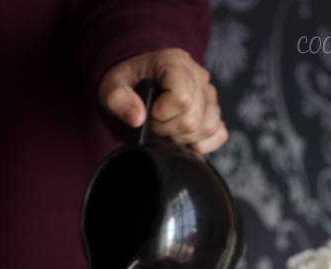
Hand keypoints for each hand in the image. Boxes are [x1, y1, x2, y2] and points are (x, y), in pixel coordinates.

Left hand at [99, 48, 227, 153]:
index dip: (162, 115)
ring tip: (167, 130)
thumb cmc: (127, 83)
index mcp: (175, 63)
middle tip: (154, 124)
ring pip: (207, 128)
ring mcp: (209, 95)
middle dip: (169, 130)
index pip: (181, 99)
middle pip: (193, 119)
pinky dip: (201, 143)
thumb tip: (137, 117)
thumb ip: (118, 99)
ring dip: (183, 138)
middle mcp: (198, 75)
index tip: (149, 114)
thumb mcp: (112, 87)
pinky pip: (218, 134)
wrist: (139, 82)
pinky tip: (183, 138)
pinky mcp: (215, 112)